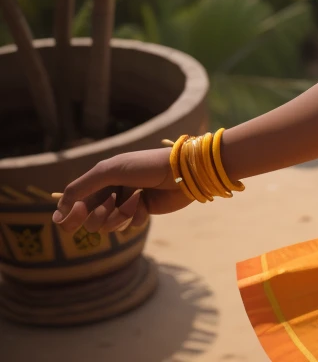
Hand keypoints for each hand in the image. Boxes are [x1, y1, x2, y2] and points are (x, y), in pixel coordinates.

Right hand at [52, 147, 189, 234]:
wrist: (181, 173)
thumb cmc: (145, 167)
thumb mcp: (110, 170)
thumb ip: (82, 187)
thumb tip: (60, 206)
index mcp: (101, 178)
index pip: (76, 201)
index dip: (70, 213)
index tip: (68, 221)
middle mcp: (111, 191)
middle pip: (90, 218)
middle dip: (99, 215)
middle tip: (112, 203)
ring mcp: (126, 203)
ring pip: (108, 225)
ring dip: (119, 215)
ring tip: (135, 201)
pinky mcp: (141, 212)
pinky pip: (128, 226)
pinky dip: (135, 217)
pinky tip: (146, 204)